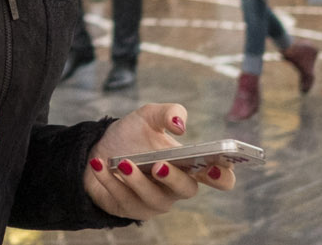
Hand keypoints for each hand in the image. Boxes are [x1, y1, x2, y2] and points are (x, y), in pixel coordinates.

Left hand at [84, 104, 234, 219]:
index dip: (223, 175)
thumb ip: (168, 112)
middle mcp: (177, 187)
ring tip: (122, 163)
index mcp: (190, 166)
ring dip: (137, 181)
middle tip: (159, 165)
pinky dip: (111, 182)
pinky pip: (124, 200)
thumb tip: (180, 125)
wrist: (98, 150)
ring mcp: (155, 201)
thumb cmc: (132, 136)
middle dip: (174, 178)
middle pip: (187, 190)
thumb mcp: (149, 116)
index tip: (215, 165)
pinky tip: (100, 165)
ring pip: (153, 199)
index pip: (220, 177)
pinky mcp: (131, 209)